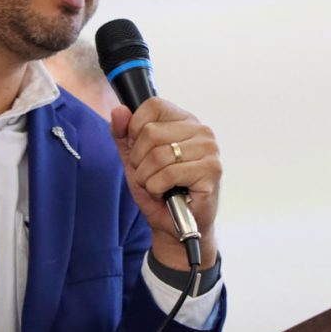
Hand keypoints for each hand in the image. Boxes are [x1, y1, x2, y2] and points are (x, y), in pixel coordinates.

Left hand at [110, 97, 220, 271]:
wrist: (174, 226)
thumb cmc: (158, 190)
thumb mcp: (133, 159)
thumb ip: (123, 134)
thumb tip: (119, 111)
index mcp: (184, 120)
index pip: (153, 105)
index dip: (135, 128)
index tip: (139, 150)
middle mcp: (200, 130)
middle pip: (150, 132)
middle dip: (139, 161)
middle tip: (149, 175)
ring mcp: (209, 149)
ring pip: (158, 155)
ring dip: (147, 178)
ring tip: (157, 186)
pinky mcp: (212, 170)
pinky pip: (168, 174)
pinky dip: (158, 188)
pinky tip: (166, 194)